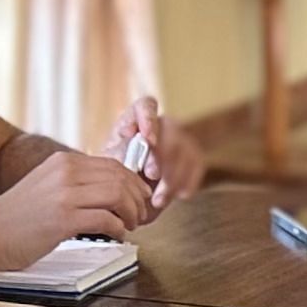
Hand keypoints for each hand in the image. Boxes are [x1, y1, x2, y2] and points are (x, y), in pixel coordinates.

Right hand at [0, 146, 156, 268]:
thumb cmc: (15, 218)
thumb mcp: (46, 186)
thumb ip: (73, 183)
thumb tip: (107, 190)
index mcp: (62, 163)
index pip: (112, 165)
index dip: (133, 182)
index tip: (140, 197)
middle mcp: (65, 173)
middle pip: (120, 177)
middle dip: (138, 198)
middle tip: (141, 214)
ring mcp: (64, 195)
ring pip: (118, 195)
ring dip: (132, 213)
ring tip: (130, 225)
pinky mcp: (63, 220)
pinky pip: (106, 219)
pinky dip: (119, 228)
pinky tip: (117, 235)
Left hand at [101, 95, 208, 210]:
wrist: (131, 192)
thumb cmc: (117, 171)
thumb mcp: (110, 162)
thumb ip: (118, 153)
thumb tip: (127, 148)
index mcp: (136, 118)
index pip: (146, 106)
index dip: (148, 119)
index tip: (147, 139)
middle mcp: (161, 124)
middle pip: (169, 131)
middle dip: (161, 154)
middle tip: (151, 175)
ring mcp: (180, 139)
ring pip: (185, 151)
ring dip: (173, 178)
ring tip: (158, 200)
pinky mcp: (193, 157)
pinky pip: (196, 166)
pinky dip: (188, 182)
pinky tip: (180, 196)